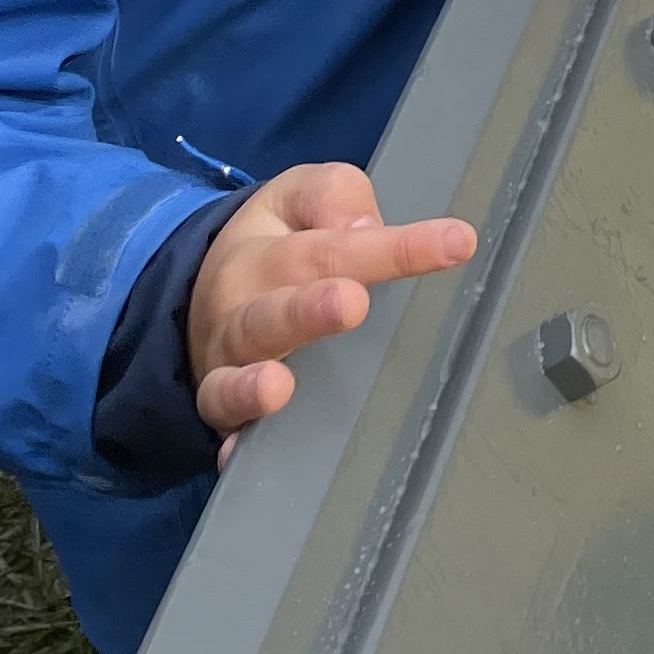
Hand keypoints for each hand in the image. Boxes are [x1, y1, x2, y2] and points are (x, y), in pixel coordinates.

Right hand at [187, 162, 476, 456]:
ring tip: (277, 387)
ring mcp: (231, 365)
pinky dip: (231, 443)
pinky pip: (220, 428)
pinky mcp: (222, 410)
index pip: (337, 245)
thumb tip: (364, 227)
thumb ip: (333, 198)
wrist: (196, 291)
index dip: (398, 248)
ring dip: (255, 385)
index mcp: (271, 252)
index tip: (457, 243)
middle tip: (352, 304)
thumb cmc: (275, 242)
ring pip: (235, 375)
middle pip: (275, 310)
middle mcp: (244, 309)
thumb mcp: (298, 197)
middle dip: (310, 310)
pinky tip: (240, 455)